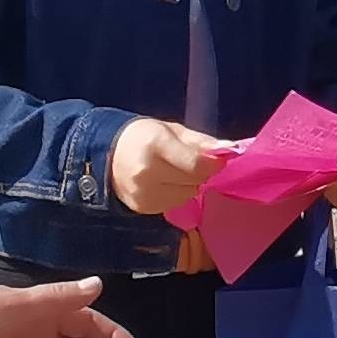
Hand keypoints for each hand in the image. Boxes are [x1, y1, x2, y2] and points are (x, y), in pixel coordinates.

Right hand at [108, 117, 226, 214]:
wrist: (106, 155)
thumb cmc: (144, 137)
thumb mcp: (171, 129)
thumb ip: (200, 141)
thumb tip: (230, 150)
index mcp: (155, 145)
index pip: (196, 164)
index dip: (213, 164)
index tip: (217, 159)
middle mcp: (147, 172)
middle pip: (194, 180)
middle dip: (201, 172)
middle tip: (191, 162)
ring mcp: (144, 193)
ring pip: (188, 194)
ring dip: (189, 184)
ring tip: (174, 171)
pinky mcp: (143, 207)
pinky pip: (175, 203)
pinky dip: (177, 194)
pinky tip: (165, 183)